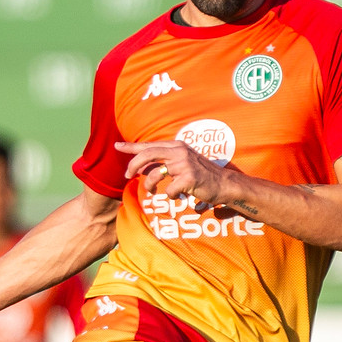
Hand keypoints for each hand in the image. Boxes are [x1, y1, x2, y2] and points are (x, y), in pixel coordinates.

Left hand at [115, 139, 235, 210]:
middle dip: (133, 165)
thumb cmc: (202, 175)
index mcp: (176, 146)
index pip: (149, 145)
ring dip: (150, 186)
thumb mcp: (182, 163)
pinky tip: (179, 195)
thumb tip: (142, 168)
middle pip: (147, 155)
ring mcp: (184, 164)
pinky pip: (169, 190)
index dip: (131, 146)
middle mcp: (179, 151)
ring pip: (155, 175)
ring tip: (154, 191)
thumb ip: (164, 162)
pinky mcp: (189, 178)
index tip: (117, 146)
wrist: (224, 184)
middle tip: (127, 175)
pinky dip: (170, 196)